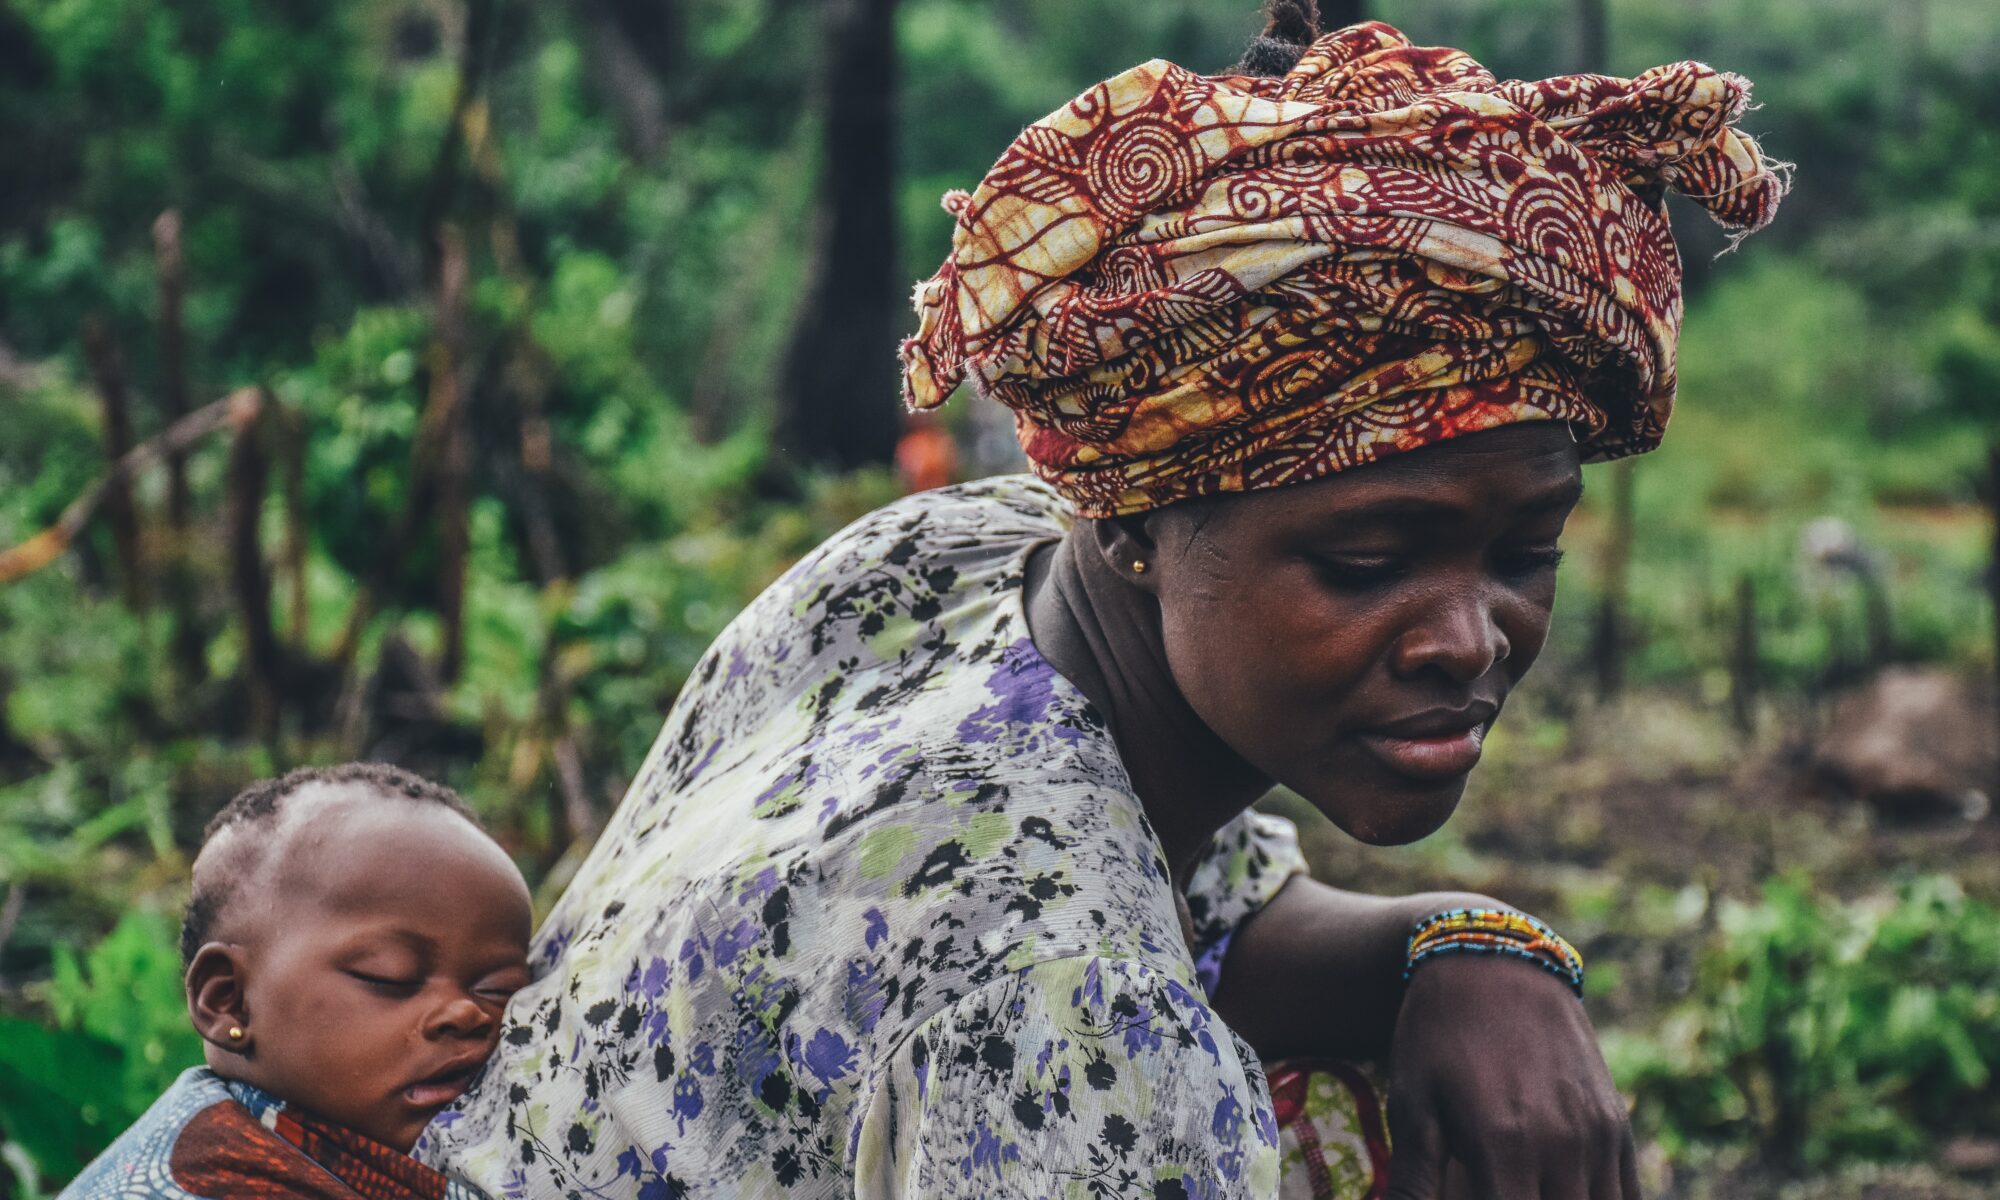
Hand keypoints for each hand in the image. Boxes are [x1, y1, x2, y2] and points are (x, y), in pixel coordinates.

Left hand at [1384, 953, 1639, 1198]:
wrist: (1493, 961)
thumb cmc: (1438, 1034)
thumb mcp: (1411, 1102)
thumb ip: (1413, 1180)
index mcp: (1503, 1146)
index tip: (1472, 1191)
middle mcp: (1561, 1145)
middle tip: (1494, 1185)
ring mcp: (1596, 1134)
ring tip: (1520, 1186)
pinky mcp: (1615, 1123)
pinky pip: (1626, 1195)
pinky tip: (1560, 1190)